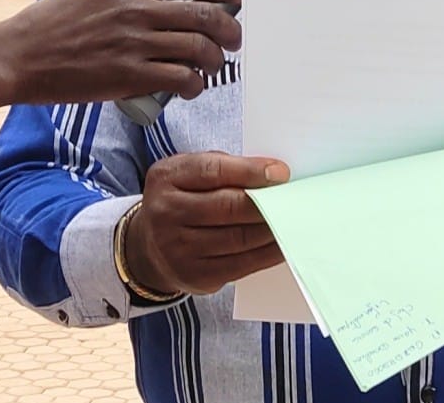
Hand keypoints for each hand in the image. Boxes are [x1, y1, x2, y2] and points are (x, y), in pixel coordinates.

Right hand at [9, 0, 242, 104]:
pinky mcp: (128, 75)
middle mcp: (137, 7)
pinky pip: (181, 78)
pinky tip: (191, 87)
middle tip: (235, 40)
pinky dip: (195, 84)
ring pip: (200, 48)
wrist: (18, 55)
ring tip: (211, 66)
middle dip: (232, 30)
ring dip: (215, 60)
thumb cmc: (57, 23)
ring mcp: (134, 41)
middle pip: (208, 15)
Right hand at [125, 152, 288, 295]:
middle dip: (266, 202)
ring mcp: (177, 249)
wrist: (149, 244)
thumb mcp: (191, 172)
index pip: (213, 171)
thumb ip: (225, 168)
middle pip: (227, 206)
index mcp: (168, 177)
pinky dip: (267, 253)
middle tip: (293, 198)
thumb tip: (273, 175)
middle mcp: (167, 213)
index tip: (281, 172)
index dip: (251, 171)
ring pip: (237, 238)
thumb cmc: (183, 197)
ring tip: (294, 218)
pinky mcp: (195, 276)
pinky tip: (282, 243)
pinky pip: (240, 265)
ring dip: (271, 228)